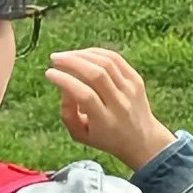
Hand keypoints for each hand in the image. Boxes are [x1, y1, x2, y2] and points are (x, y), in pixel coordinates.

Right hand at [45, 48, 175, 168]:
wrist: (142, 140)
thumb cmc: (105, 137)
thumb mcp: (81, 135)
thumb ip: (67, 114)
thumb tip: (63, 87)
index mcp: (105, 121)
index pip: (85, 95)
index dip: (65, 81)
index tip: (49, 74)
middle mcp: (120, 104)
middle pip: (96, 74)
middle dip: (72, 62)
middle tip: (54, 59)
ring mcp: (130, 90)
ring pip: (106, 63)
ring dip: (82, 54)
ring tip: (66, 55)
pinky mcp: (136, 80)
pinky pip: (116, 59)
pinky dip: (96, 52)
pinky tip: (83, 54)